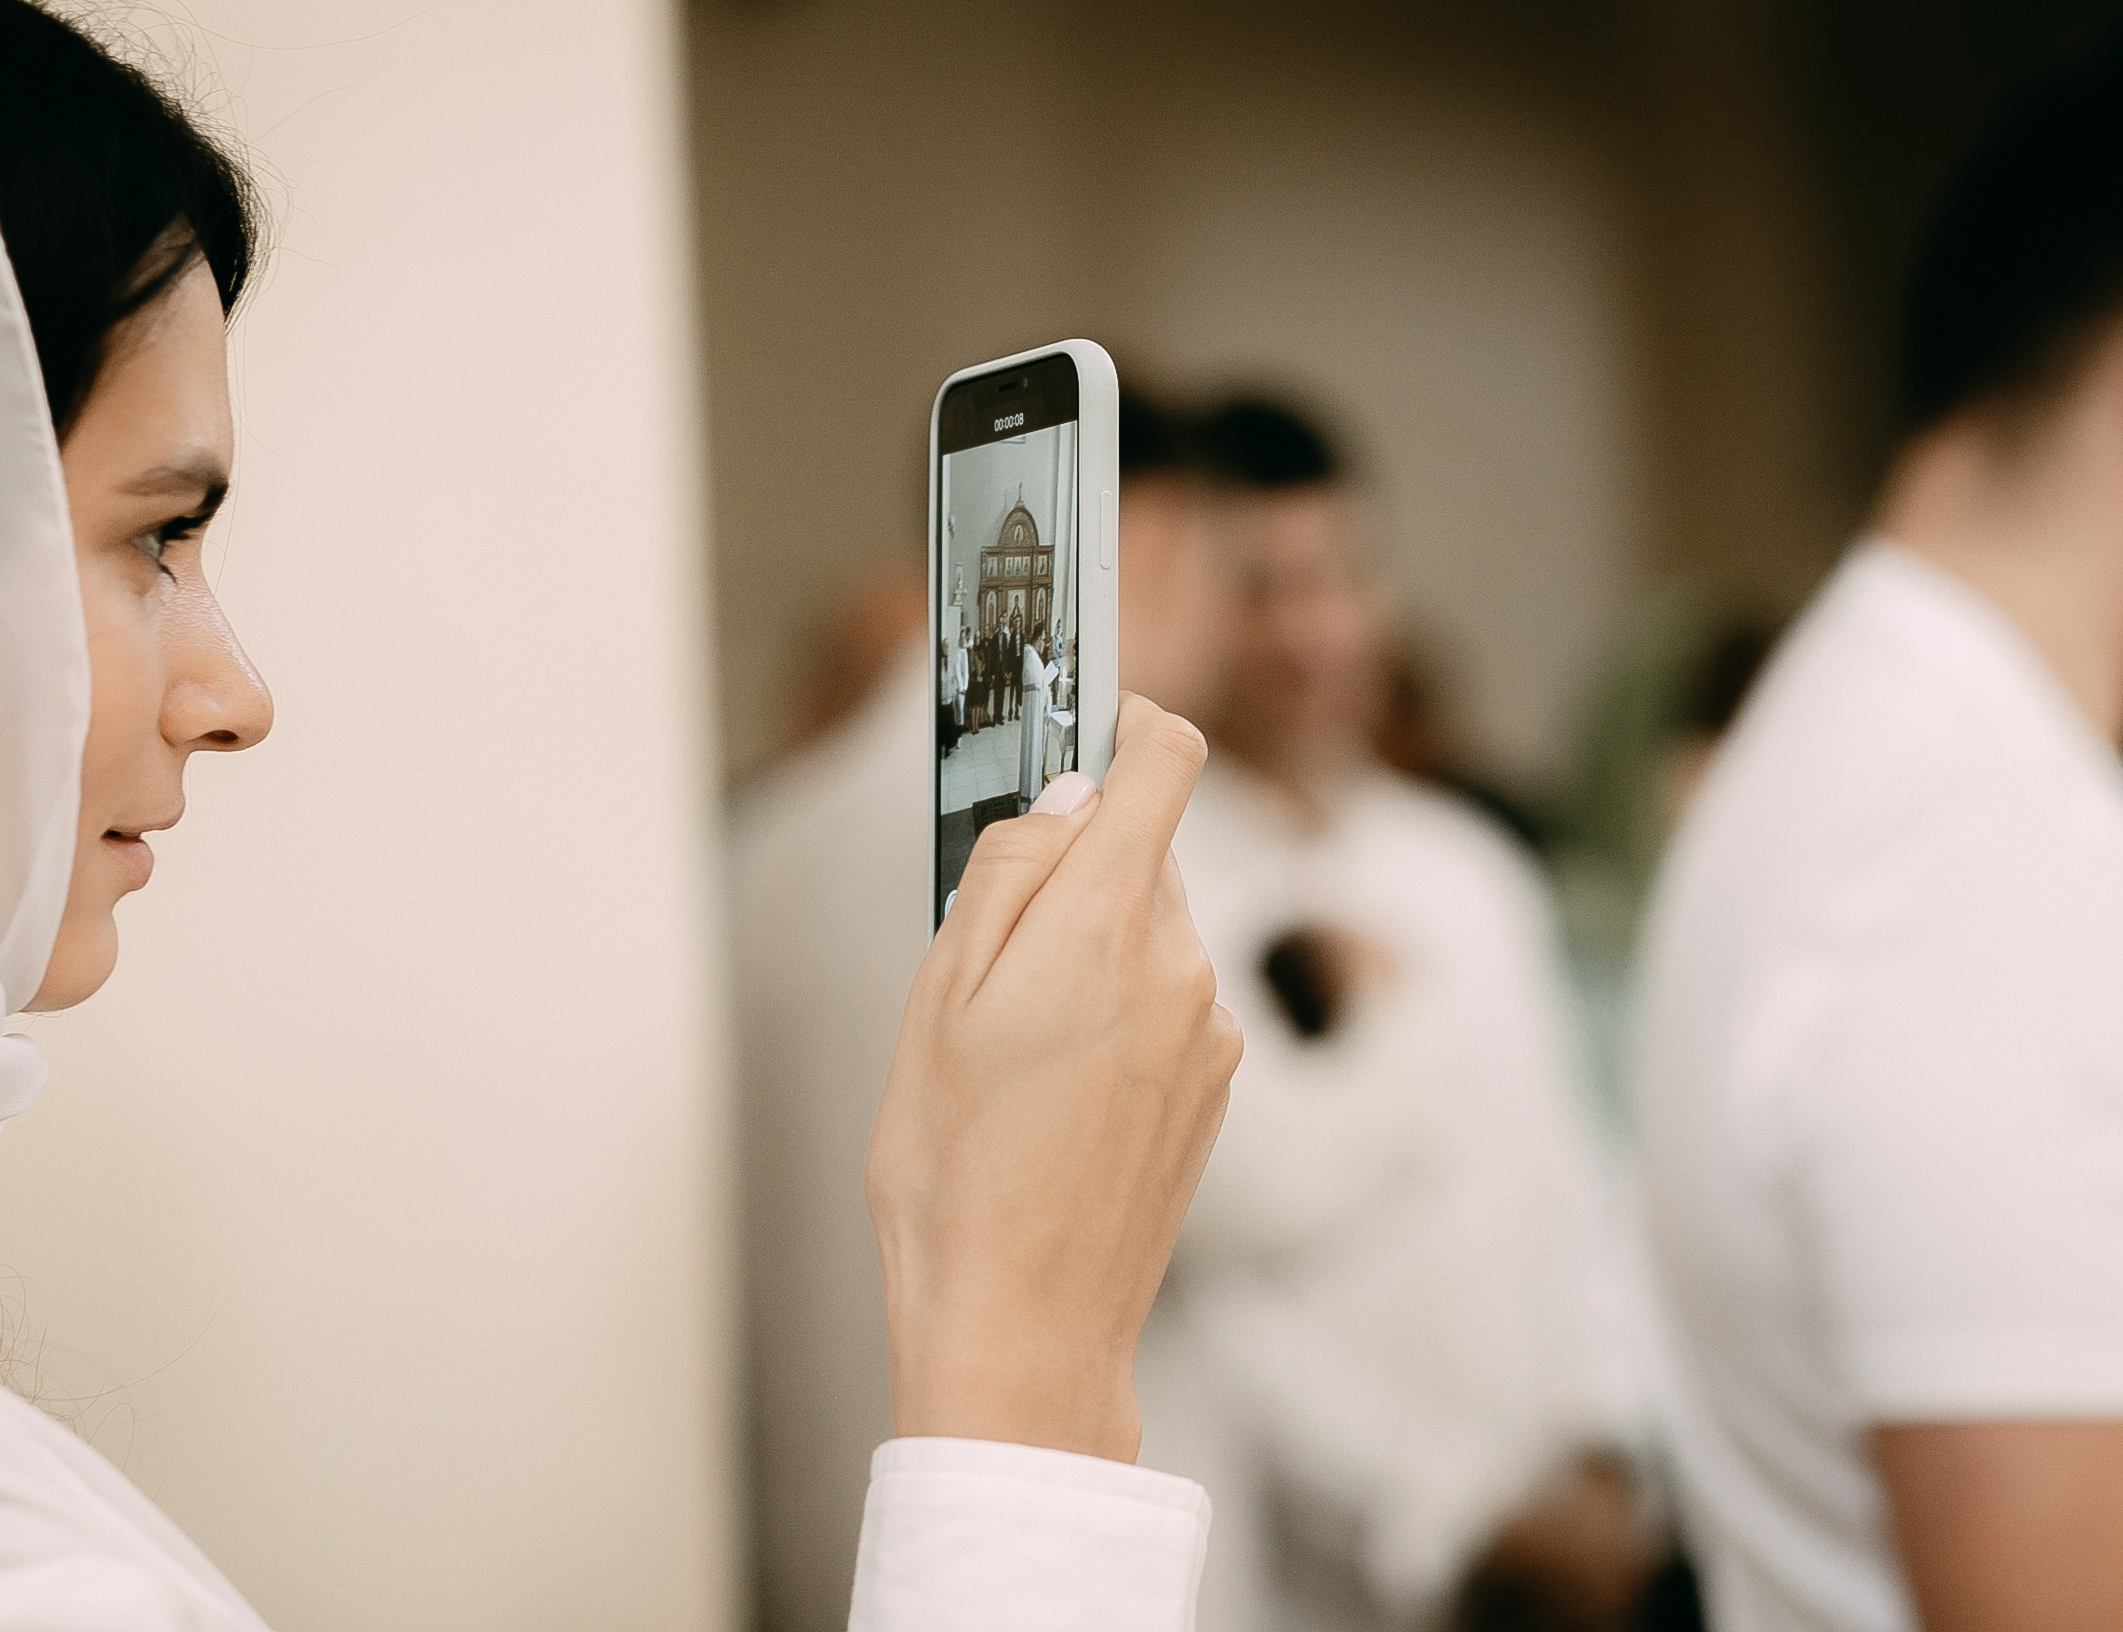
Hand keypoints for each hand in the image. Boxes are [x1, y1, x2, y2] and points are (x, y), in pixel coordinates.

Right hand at [868, 694, 1241, 1461]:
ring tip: (1011, 1046)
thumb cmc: (955, 1170)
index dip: (1125, 722)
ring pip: (1150, 932)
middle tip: (989, 949)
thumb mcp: (936, 1000)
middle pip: (1142, 853)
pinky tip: (1054, 1091)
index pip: (1164, 762)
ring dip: (1090, 951)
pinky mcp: (1215, 1086)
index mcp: (1106, 927)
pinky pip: (1167, 1001)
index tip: (1086, 721)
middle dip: (1074, 868)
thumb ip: (1007, 875)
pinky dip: (1117, 1012)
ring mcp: (1209, 1032)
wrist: (1024, 1324)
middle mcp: (1182, 966)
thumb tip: (1061, 799)